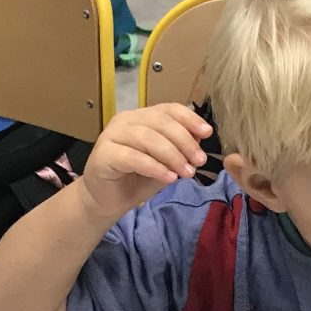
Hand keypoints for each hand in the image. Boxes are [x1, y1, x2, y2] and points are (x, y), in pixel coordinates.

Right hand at [77, 103, 213, 222]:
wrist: (108, 200)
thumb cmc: (137, 179)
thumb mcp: (166, 162)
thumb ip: (181, 148)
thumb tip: (200, 136)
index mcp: (141, 117)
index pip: (168, 109)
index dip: (189, 118)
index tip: (207, 133)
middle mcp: (125, 121)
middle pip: (160, 122)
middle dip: (184, 141)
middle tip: (200, 160)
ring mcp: (112, 135)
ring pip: (147, 138)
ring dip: (172, 155)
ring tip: (188, 173)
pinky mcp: (103, 155)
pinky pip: (133, 158)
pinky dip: (155, 168)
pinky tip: (169, 178)